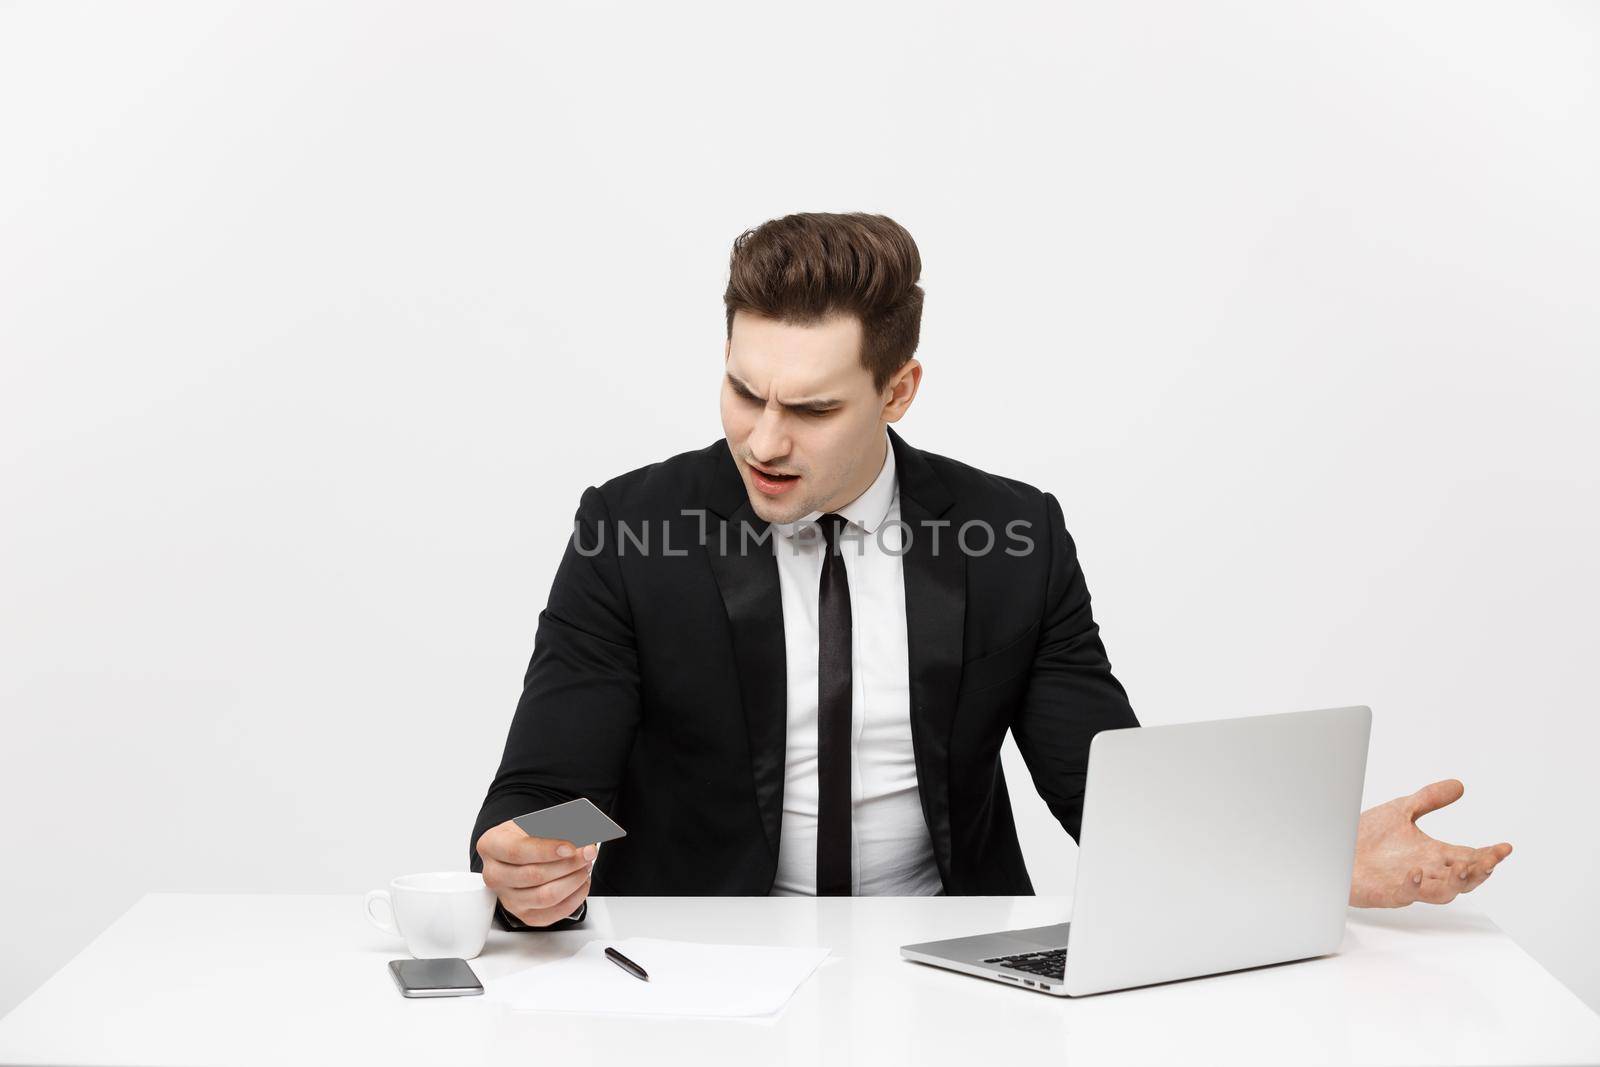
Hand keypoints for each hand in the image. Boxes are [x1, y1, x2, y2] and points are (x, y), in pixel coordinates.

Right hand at [476, 820, 595, 925]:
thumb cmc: (528, 834)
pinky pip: (552, 914)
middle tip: (587, 853)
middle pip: (533, 875)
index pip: (518, 851)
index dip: (547, 850)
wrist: (521, 850)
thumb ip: (558, 825)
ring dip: (573, 881)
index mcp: (491, 845)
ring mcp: (507, 898)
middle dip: (568, 865)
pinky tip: (581, 883)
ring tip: (585, 866)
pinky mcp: (523, 914)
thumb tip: (583, 836)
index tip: (571, 847)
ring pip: (544, 897)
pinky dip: (573, 899)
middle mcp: (493, 874)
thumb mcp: (538, 820)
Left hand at [1349, 779, 1511, 907]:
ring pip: (1441, 893)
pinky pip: (1404, 894)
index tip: (1505, 847)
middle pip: (1462, 880)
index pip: (1468, 857)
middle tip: (1491, 861)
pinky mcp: (1386, 891)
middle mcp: (1424, 871)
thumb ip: (1429, 799)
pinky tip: (1416, 872)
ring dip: (1455, 883)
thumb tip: (1459, 785)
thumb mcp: (1401, 810)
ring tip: (1465, 869)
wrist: (1331, 847)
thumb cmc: (1365, 835)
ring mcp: (1407, 884)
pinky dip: (1414, 885)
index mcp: (1431, 854)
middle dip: (1479, 872)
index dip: (1488, 855)